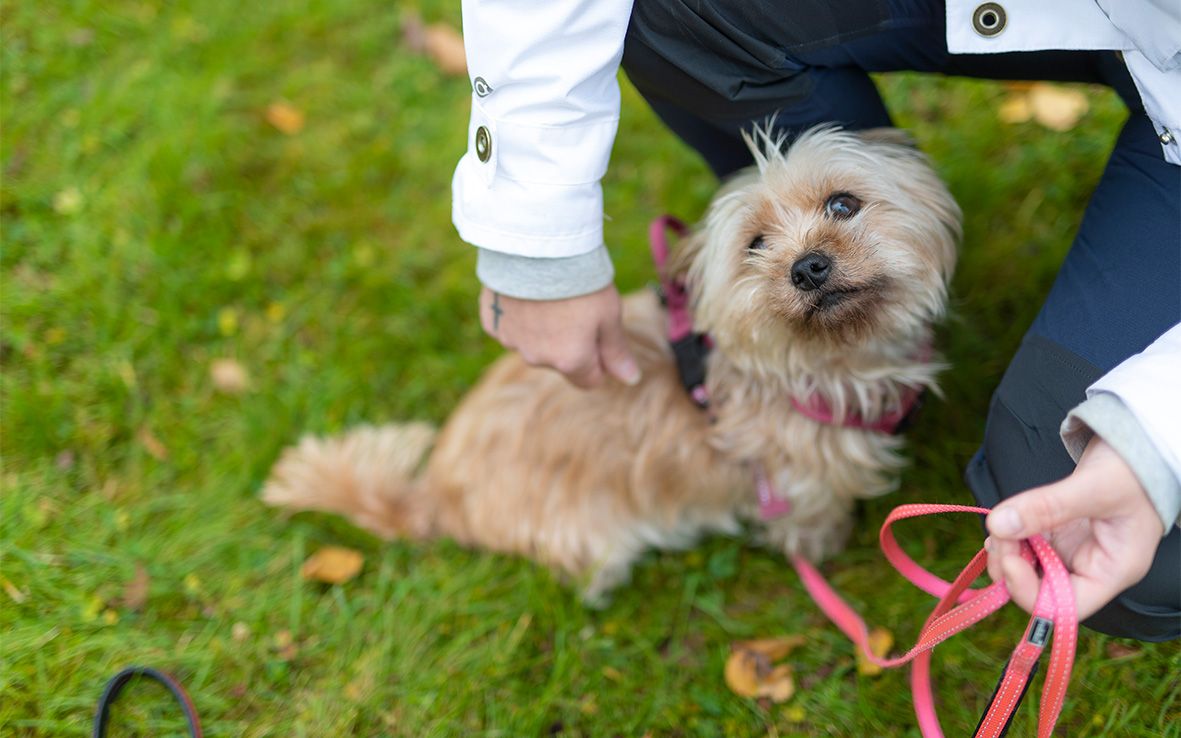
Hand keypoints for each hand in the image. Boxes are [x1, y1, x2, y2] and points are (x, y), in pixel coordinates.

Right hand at [479, 285, 640, 388]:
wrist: (536, 245)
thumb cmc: (579, 280)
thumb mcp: (609, 314)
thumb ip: (617, 352)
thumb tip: (631, 380)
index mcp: (570, 360)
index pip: (590, 380)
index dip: (600, 359)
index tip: (601, 332)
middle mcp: (538, 359)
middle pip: (561, 362)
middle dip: (571, 343)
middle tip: (576, 306)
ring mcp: (511, 341)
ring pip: (534, 345)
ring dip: (544, 329)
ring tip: (550, 295)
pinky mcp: (492, 322)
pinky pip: (511, 327)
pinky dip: (521, 316)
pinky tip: (527, 292)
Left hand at [985, 436, 1163, 619]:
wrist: (1137, 448)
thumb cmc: (1133, 470)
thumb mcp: (1094, 486)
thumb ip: (1047, 506)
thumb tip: (999, 525)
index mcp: (1111, 570)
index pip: (1066, 607)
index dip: (1030, 592)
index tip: (1009, 560)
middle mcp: (1090, 568)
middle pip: (1040, 590)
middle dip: (1011, 567)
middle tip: (997, 535)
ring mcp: (1071, 551)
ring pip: (1027, 569)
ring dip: (1005, 552)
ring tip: (1000, 524)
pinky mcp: (1057, 535)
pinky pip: (1025, 546)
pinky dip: (1009, 538)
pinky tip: (1003, 521)